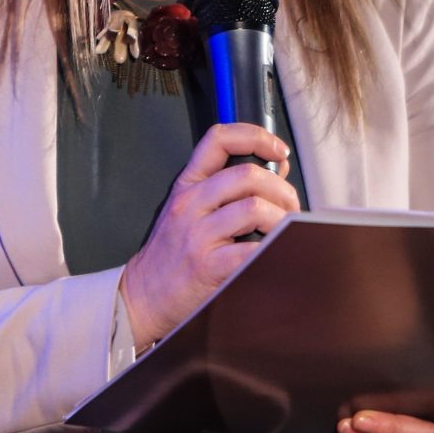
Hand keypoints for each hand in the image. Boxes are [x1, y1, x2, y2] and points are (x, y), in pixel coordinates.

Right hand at [119, 123, 296, 346]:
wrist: (143, 296)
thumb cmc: (173, 253)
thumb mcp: (191, 209)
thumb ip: (231, 187)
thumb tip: (278, 165)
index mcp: (188, 184)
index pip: (219, 139)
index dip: (255, 136)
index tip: (278, 149)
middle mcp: (190, 204)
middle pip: (248, 174)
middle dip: (282, 189)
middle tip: (290, 207)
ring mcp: (197, 234)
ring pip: (255, 208)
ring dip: (281, 219)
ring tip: (284, 232)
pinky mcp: (207, 266)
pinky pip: (252, 251)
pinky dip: (273, 249)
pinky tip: (275, 253)